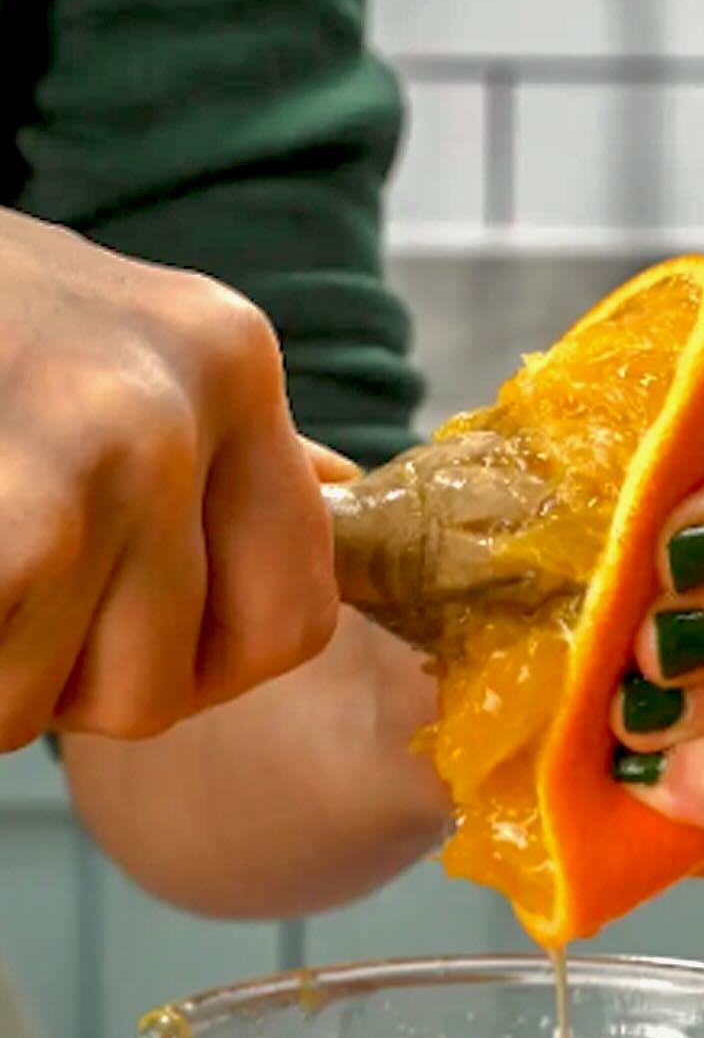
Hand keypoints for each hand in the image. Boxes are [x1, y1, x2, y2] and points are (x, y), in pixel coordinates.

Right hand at [0, 209, 347, 748]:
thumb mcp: (121, 334)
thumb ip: (226, 434)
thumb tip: (337, 485)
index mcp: (228, 357)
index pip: (296, 621)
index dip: (204, 663)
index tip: (120, 622)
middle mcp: (168, 410)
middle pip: (158, 688)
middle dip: (67, 679)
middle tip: (12, 579)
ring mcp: (74, 459)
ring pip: (51, 702)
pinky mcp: (6, 519)